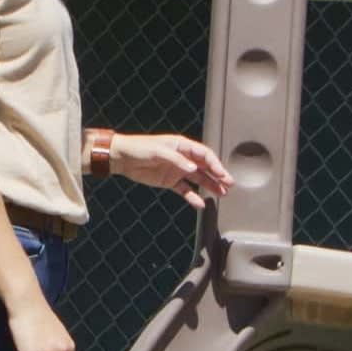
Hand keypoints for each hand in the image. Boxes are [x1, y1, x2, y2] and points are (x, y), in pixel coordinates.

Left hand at [105, 133, 234, 206]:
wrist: (121, 158)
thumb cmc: (139, 148)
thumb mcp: (158, 151)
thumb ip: (177, 161)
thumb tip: (194, 169)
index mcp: (182, 146)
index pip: (204, 154)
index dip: (215, 164)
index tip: (223, 174)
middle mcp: (183, 158)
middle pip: (205, 167)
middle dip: (218, 175)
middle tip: (229, 184)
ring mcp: (177, 170)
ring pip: (198, 179)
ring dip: (210, 186)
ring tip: (222, 194)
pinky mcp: (170, 182)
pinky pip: (185, 190)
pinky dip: (193, 197)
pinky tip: (200, 204)